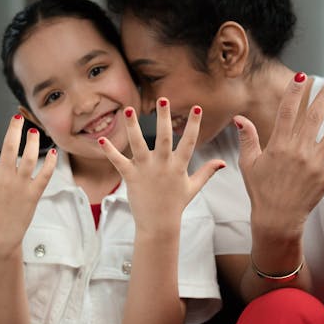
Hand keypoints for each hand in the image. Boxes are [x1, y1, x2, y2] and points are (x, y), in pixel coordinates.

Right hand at [0, 113, 56, 255]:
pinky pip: (45, 175)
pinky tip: (53, 152)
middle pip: (9, 147)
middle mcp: (2, 179)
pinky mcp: (33, 194)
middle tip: (17, 116)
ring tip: (34, 131)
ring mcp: (19, 186)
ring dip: (33, 143)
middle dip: (13, 129)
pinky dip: (50, 163)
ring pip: (29, 158)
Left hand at [98, 99, 223, 235]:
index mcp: (179, 166)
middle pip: (164, 137)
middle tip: (163, 99)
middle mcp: (163, 165)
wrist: (159, 225)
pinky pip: (118, 162)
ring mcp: (146, 170)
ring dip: (133, 127)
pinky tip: (101, 139)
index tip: (196, 107)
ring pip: (139, 144)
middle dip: (163, 118)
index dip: (194, 124)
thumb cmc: (176, 205)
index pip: (189, 141)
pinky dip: (109, 151)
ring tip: (130, 110)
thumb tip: (222, 162)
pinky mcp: (131, 177)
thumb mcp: (193, 187)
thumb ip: (207, 172)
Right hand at [235, 73, 323, 240]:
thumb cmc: (261, 192)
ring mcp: (314, 164)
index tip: (302, 75)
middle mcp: (298, 151)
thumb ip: (247, 138)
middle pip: (314, 117)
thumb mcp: (249, 163)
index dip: (294, 91)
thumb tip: (239, 117)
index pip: (287, 111)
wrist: (276, 219)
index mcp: (278, 145)